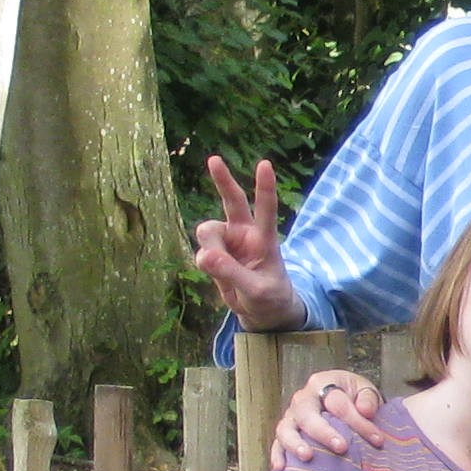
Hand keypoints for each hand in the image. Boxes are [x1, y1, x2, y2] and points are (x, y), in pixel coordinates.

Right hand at [195, 155, 304, 330]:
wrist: (262, 311)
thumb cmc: (269, 298)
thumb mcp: (256, 291)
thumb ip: (232, 273)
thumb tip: (205, 256)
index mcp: (265, 239)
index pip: (266, 210)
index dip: (264, 187)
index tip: (265, 164)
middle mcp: (245, 234)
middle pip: (232, 201)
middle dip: (223, 180)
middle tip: (214, 160)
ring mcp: (228, 241)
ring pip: (206, 232)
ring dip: (209, 249)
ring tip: (219, 270)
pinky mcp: (214, 251)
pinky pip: (201, 251)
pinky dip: (204, 262)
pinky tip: (217, 273)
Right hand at [270, 369, 385, 470]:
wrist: (344, 400)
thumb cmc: (355, 397)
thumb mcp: (366, 390)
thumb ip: (368, 399)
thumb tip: (365, 410)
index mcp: (322, 383)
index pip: (337, 402)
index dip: (357, 421)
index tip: (377, 440)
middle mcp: (302, 399)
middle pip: (306, 414)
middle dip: (323, 432)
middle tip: (341, 447)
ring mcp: (291, 417)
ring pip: (286, 428)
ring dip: (295, 443)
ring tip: (307, 456)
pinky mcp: (286, 433)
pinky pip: (277, 444)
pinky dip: (277, 455)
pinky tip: (281, 468)